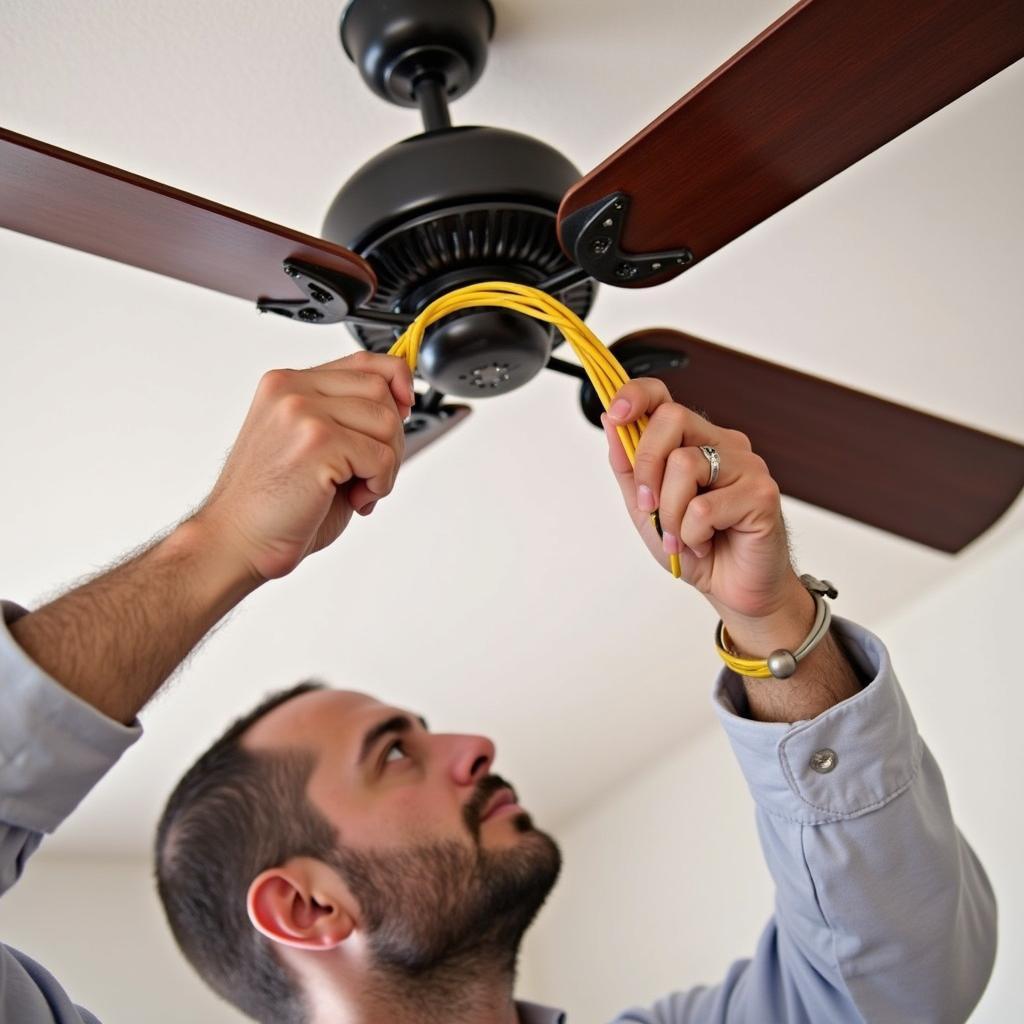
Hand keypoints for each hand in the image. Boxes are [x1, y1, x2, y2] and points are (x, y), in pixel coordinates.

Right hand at [194, 351, 413, 581]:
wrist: (235, 541)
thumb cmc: (273, 505)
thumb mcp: (312, 445)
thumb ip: (346, 417)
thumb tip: (401, 403)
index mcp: (287, 385)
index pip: (362, 361)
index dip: (395, 381)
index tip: (405, 406)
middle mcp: (291, 390)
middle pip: (380, 390)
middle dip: (392, 437)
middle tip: (370, 473)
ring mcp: (302, 412)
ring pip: (387, 422)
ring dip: (387, 465)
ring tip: (359, 489)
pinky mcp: (317, 442)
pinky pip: (381, 456)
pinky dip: (380, 485)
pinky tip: (355, 499)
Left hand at [602, 379, 809, 641]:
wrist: (733, 590)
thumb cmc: (696, 547)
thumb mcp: (647, 509)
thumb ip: (629, 468)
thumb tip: (611, 422)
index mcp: (693, 442)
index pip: (664, 398)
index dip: (636, 396)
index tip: (617, 414)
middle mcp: (722, 444)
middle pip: (671, 418)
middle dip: (646, 466)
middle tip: (650, 507)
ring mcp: (746, 465)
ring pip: (685, 464)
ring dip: (671, 512)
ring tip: (682, 537)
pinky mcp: (762, 493)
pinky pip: (705, 506)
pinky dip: (693, 534)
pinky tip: (705, 543)